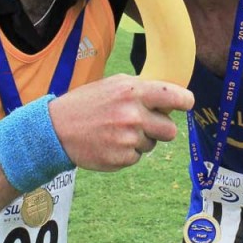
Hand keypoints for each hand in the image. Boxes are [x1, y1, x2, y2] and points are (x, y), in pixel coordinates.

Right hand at [49, 74, 193, 170]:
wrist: (56, 129)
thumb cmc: (88, 103)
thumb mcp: (114, 84)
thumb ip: (142, 88)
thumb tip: (172, 95)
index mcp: (133, 91)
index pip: (176, 97)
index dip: (185, 101)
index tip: (186, 104)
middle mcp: (133, 114)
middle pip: (170, 130)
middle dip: (160, 128)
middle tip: (144, 123)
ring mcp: (128, 138)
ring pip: (152, 145)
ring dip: (140, 140)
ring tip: (117, 131)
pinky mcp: (121, 158)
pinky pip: (137, 157)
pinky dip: (127, 152)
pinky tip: (110, 143)